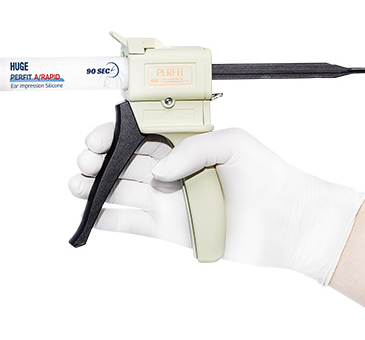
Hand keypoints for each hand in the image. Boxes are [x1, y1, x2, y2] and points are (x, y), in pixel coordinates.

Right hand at [70, 125, 364, 283]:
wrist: (288, 222)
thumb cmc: (268, 177)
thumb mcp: (232, 143)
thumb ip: (190, 149)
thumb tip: (158, 172)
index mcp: (185, 144)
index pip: (140, 135)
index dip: (114, 136)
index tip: (95, 140)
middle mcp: (174, 170)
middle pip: (125, 163)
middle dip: (99, 160)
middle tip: (84, 163)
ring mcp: (170, 201)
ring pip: (123, 191)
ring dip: (97, 188)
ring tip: (76, 185)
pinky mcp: (171, 229)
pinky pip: (133, 224)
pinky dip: (110, 220)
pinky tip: (92, 216)